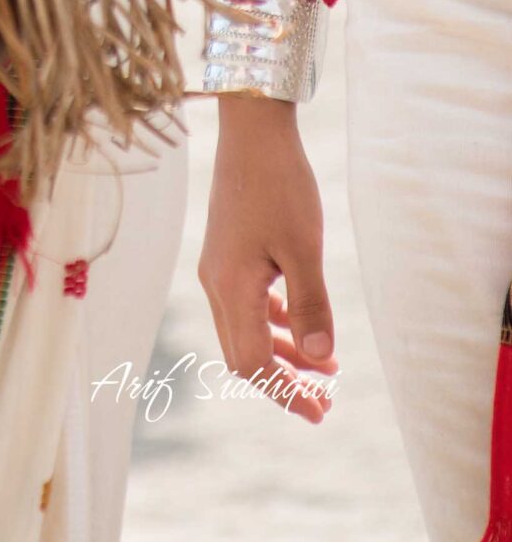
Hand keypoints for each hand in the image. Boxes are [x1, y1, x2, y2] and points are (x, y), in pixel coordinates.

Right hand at [199, 98, 337, 422]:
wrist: (252, 130)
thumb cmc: (279, 183)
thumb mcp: (304, 246)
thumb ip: (311, 305)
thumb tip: (321, 358)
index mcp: (231, 286)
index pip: (253, 362)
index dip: (286, 393)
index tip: (321, 411)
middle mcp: (216, 282)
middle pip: (243, 354)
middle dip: (283, 383)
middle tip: (325, 402)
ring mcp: (218, 267)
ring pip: (244, 330)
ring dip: (282, 354)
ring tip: (326, 368)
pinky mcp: (227, 252)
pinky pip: (245, 304)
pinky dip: (274, 324)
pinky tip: (302, 325)